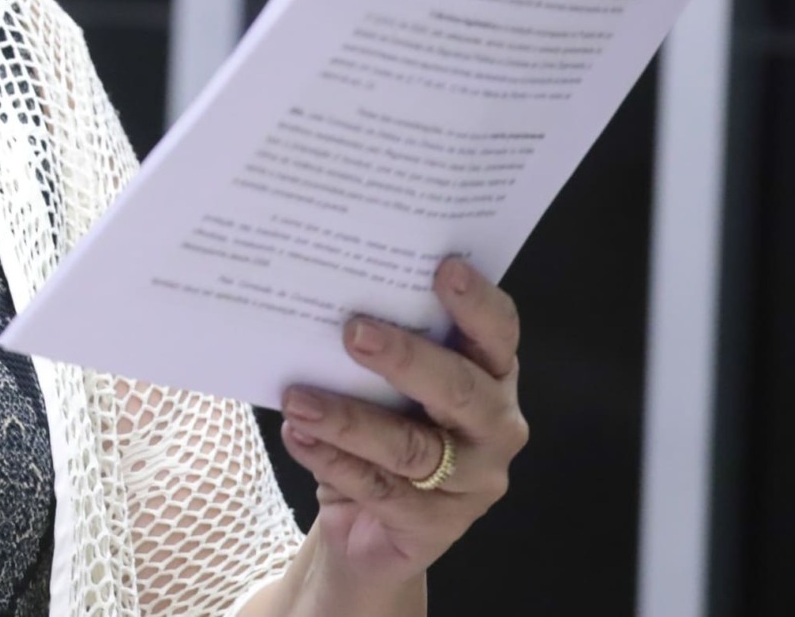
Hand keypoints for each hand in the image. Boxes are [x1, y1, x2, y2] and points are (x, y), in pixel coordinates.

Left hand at [277, 257, 529, 597]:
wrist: (369, 527)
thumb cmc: (379, 430)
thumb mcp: (384, 385)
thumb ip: (377, 348)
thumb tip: (324, 298)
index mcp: (491, 375)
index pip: (498, 333)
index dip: (476, 302)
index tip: (443, 268)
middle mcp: (495, 425)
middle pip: (460, 389)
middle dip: (407, 358)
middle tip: (353, 332)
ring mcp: (474, 481)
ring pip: (413, 447)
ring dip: (348, 420)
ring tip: (297, 400)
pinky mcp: (439, 525)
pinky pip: (381, 489)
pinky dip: (332, 460)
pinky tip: (297, 437)